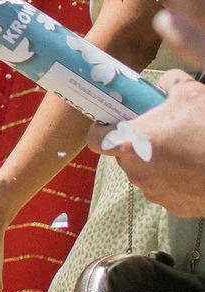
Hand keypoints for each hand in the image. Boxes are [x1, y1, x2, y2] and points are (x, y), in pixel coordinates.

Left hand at [97, 69, 204, 219]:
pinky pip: (168, 190)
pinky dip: (176, 181)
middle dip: (139, 144)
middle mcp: (136, 172)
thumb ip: (170, 83)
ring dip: (158, 163)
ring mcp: (155, 193)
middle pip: (125, 155)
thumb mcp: (190, 93)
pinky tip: (195, 170)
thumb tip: (165, 85)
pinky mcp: (175, 208)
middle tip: (162, 133)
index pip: (97, 139)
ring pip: (147, 173)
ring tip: (185, 151)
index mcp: (130, 144)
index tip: (116, 123)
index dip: (103, 130)